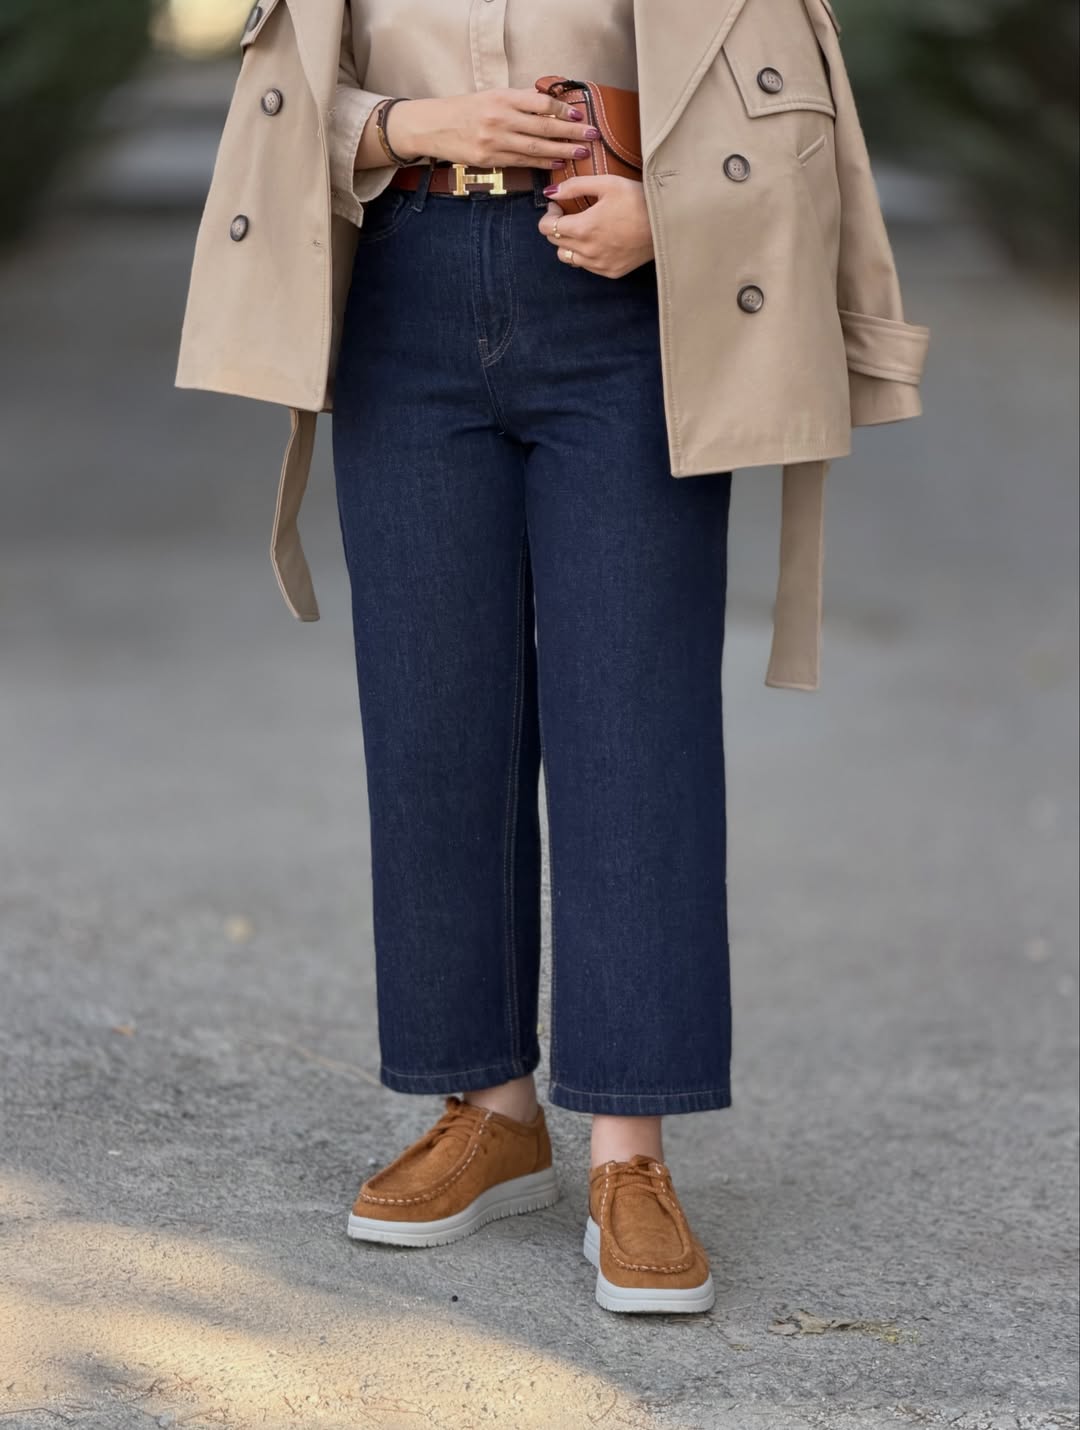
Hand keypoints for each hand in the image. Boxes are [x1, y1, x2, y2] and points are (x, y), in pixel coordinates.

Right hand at [387, 88, 601, 169]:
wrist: (434, 126)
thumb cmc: (465, 110)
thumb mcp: (491, 96)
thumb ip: (518, 101)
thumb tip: (547, 105)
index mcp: (503, 98)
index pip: (540, 103)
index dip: (562, 109)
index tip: (579, 113)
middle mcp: (501, 118)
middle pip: (544, 126)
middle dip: (571, 132)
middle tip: (591, 135)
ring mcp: (495, 140)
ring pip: (536, 147)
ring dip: (562, 150)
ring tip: (581, 152)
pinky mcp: (490, 159)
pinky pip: (523, 161)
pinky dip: (542, 162)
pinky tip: (558, 163)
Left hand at [537, 175, 654, 277]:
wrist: (666, 223)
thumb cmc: (638, 199)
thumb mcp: (607, 183)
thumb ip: (574, 186)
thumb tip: (550, 192)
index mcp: (583, 228)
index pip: (546, 228)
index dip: (548, 215)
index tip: (557, 205)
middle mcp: (588, 251)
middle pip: (555, 243)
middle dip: (557, 226)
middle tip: (569, 213)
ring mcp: (599, 265)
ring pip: (567, 258)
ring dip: (568, 243)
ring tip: (582, 229)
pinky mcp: (611, 272)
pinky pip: (586, 266)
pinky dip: (585, 254)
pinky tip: (597, 240)